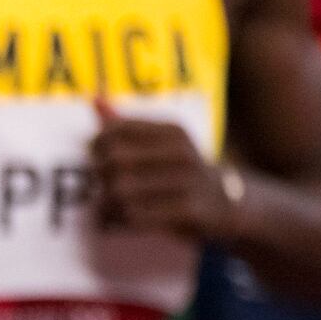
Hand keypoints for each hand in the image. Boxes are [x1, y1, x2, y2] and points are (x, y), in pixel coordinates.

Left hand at [90, 97, 232, 240]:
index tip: (95, 158)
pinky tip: (120, 220)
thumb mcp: (161, 143)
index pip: (117, 130)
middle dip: (98, 176)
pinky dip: (119, 221)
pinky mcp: (188, 212)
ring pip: (122, 191)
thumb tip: (95, 98)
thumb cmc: (179, 172)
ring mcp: (188, 182)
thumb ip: (126, 125)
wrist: (225, 203)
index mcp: (173, 131)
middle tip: (98, 186)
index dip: (96, 146)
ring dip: (105, 203)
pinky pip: (136, 217)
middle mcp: (182, 153)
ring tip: (106, 206)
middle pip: (116, 161)